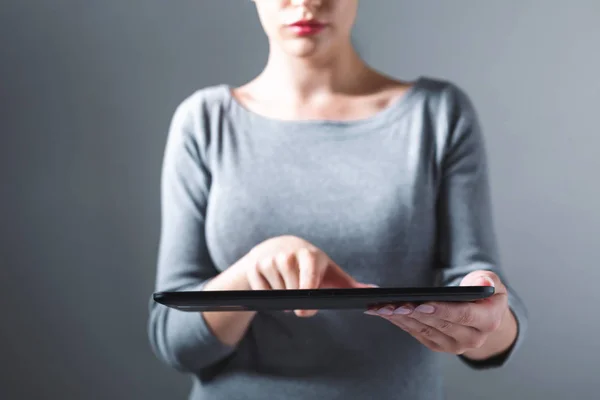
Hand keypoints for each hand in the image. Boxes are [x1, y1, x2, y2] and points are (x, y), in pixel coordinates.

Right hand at [238, 235, 369, 316]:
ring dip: (282, 299)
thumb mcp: (330, 272)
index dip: (307, 299)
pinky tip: (273, 284)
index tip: (305, 310)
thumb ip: (352, 286)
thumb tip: (377, 293)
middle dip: (295, 301)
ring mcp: (269, 260)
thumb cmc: (311, 264)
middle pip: (291, 295)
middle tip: (298, 293)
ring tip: (286, 286)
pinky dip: (267, 295)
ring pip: (276, 295)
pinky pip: (261, 293)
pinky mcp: (254, 267)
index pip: (308, 282)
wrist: (278, 247)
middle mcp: (288, 256)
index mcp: (309, 256)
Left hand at [365, 271, 510, 355]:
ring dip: (402, 319)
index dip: (442, 310)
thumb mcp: (493, 282)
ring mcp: (454, 345)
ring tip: (383, 307)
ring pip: (424, 331)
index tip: (421, 304)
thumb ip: (489, 280)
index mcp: (488, 321)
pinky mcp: (439, 345)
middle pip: (439, 325)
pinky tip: (385, 312)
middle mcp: (472, 339)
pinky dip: (400, 322)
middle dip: (414, 313)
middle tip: (393, 304)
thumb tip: (484, 282)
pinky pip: (417, 334)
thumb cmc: (486, 293)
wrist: (484, 315)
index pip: (463, 316)